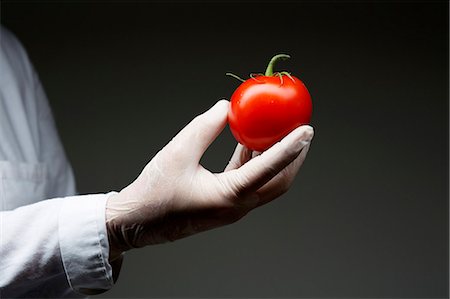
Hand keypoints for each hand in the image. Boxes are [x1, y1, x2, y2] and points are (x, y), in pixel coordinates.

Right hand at [105, 100, 313, 259]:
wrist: (136, 222)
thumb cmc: (154, 191)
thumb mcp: (178, 152)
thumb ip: (205, 127)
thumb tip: (226, 107)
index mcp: (229, 197)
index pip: (270, 169)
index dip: (291, 147)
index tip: (308, 130)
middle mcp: (237, 206)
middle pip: (278, 181)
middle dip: (294, 157)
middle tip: (303, 133)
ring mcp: (231, 208)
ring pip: (264, 183)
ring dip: (274, 160)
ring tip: (279, 134)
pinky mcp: (223, 204)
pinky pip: (247, 183)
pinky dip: (253, 163)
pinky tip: (248, 144)